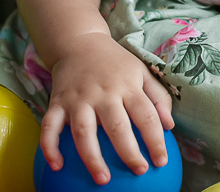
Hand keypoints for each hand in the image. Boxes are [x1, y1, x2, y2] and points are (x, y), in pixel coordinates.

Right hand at [40, 32, 176, 184]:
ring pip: (84, 132)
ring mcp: (78, 98)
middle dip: (129, 152)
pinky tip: (57, 166)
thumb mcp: (142, 72)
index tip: (161, 161)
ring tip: (103, 179)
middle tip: (139, 171)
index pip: (146, 115)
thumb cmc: (116, 63)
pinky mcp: (57, 102)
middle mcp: (103, 93)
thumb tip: (170, 126)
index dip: (155, 140)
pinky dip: (50, 147)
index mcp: (128, 86)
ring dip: (92, 158)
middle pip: (117, 126)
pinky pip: (50, 127)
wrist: (80, 43)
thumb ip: (159, 97)